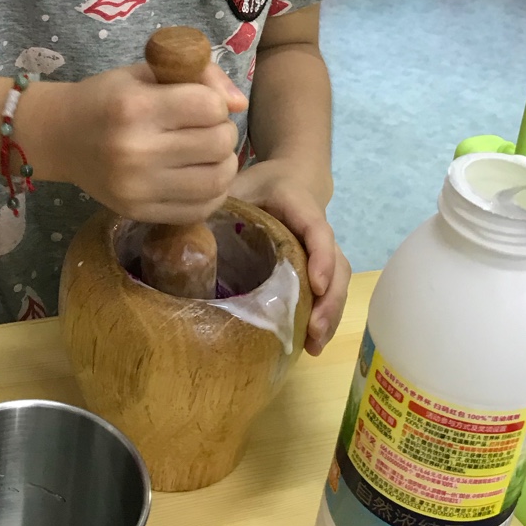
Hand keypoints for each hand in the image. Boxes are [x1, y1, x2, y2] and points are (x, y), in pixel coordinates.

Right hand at [50, 62, 246, 222]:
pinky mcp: (139, 213)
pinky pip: (200, 209)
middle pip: (218, 144)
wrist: (59, 136)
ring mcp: (137, 188)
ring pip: (217, 180)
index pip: (210, 106)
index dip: (215, 102)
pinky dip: (212, 193)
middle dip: (223, 132)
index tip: (201, 104)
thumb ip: (198, 75)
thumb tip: (240, 103)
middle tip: (208, 129)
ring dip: (224, 164)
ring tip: (209, 154)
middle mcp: (136, 151)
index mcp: (136, 108)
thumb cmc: (107, 97)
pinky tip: (199, 177)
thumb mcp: (147, 72)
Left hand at [227, 161, 350, 355]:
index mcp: (299, 206)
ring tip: (314, 346)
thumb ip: (220, 202)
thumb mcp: (239, 185)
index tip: (316, 285)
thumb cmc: (260, 184)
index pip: (317, 229)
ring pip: (339, 281)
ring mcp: (322, 252)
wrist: (291, 179)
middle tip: (314, 330)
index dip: (321, 257)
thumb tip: (186, 233)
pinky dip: (324, 318)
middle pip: (337, 264)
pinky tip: (311, 344)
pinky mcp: (318, 269)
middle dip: (330, 299)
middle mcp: (318, 231)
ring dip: (330, 314)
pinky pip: (330, 291)